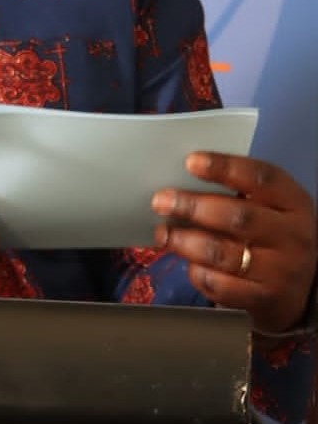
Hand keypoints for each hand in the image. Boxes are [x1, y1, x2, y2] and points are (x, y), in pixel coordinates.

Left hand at [152, 152, 316, 333]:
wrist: (300, 288)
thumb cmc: (271, 233)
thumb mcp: (267, 205)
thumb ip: (234, 190)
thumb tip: (179, 179)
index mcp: (292, 202)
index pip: (261, 178)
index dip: (224, 167)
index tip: (190, 162)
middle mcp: (292, 236)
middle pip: (238, 217)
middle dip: (193, 207)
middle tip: (161, 201)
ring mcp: (281, 271)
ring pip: (223, 254)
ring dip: (185, 242)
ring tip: (164, 234)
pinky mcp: (264, 300)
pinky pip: (220, 285)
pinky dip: (197, 272)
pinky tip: (188, 264)